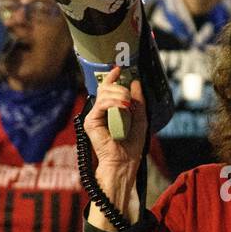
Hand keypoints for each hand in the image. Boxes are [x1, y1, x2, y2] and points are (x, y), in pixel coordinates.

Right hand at [85, 66, 148, 183]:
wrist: (125, 162)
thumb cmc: (131, 145)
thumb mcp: (140, 118)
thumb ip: (138, 101)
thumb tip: (135, 82)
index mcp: (110, 110)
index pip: (108, 89)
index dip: (113, 77)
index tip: (119, 69)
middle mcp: (100, 111)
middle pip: (106, 88)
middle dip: (120, 87)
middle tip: (130, 97)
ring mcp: (94, 116)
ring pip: (104, 94)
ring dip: (119, 94)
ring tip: (128, 103)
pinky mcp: (90, 122)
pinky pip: (101, 104)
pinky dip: (113, 102)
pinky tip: (123, 106)